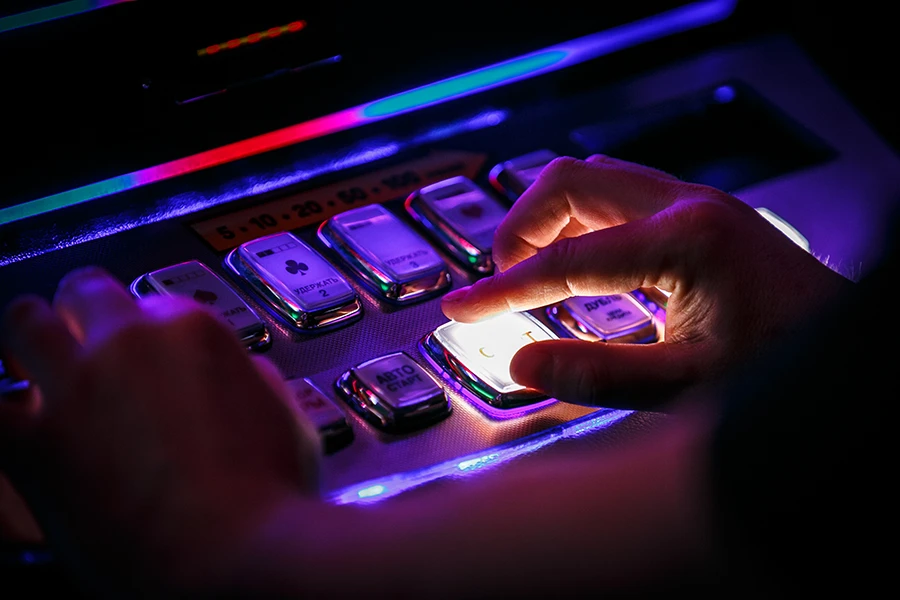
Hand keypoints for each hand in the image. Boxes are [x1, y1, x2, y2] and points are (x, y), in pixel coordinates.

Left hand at [0, 267, 319, 592]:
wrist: (236, 554)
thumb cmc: (271, 497)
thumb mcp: (286, 417)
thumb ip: (253, 379)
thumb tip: (242, 375)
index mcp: (193, 331)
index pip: (153, 304)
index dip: (147, 329)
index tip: (145, 352)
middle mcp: (129, 344)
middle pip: (85, 292)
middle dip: (81, 310)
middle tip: (81, 336)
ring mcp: (78, 387)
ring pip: (22, 323)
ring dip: (28, 337)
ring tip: (32, 359)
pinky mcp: (35, 444)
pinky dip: (2, 408)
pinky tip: (15, 421)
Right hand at [442, 155, 853, 407]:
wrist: (842, 342)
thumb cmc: (783, 361)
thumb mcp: (689, 385)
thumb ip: (600, 375)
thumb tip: (523, 367)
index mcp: (683, 241)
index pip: (564, 261)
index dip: (502, 291)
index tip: (461, 310)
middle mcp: (687, 204)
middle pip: (568, 184)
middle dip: (519, 231)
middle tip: (499, 283)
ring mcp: (695, 201)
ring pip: (591, 181)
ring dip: (548, 221)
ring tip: (532, 274)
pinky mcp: (699, 212)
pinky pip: (617, 194)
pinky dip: (580, 222)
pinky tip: (580, 264)